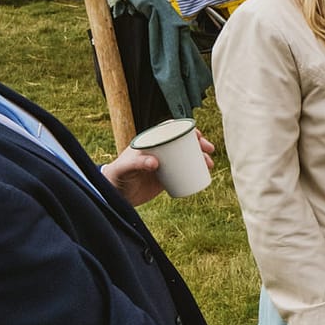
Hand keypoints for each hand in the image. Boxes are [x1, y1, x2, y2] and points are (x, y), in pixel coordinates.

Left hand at [100, 131, 215, 205]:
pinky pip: (184, 171)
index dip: (185, 129)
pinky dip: (196, 170)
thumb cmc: (117, 177)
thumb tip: (155, 162)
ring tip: (209, 165)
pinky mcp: (166, 177)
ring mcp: (163, 164)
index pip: (169, 130)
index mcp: (149, 142)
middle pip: (183, 143)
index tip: (197, 135)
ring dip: (201, 157)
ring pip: (187, 157)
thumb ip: (137, 164)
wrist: (115, 195)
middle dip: (199, 144)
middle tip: (209, 150)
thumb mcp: (125, 169)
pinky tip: (205, 172)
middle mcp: (158, 151)